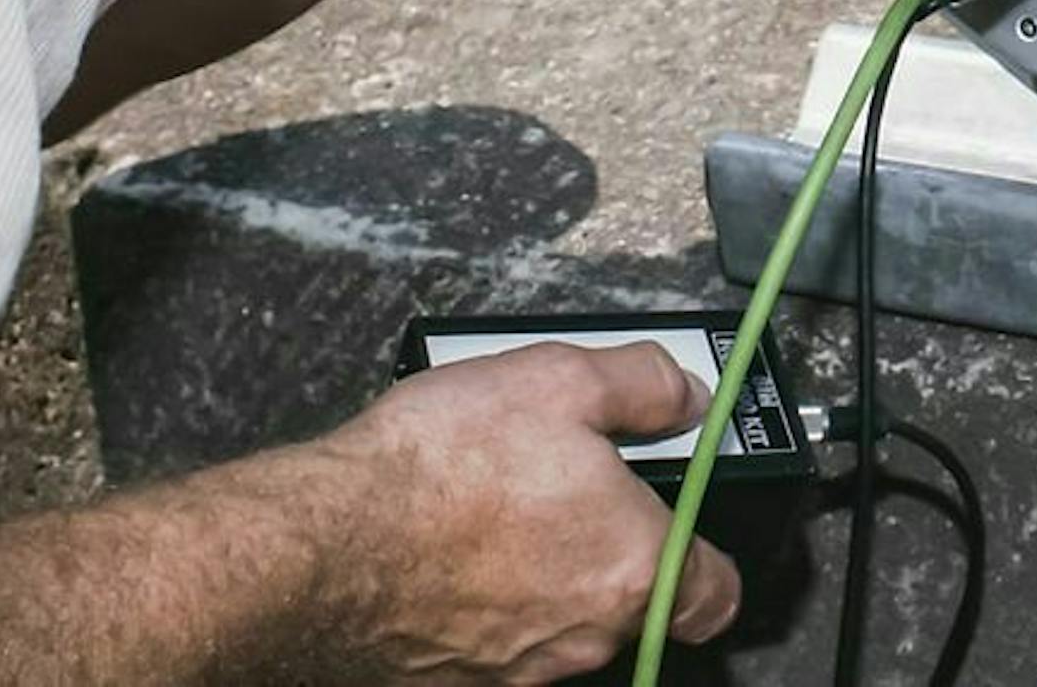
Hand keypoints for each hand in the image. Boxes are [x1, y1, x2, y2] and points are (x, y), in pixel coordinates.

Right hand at [321, 341, 741, 681]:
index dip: (706, 553)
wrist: (323, 544)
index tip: (684, 517)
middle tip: (563, 485)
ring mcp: (519, 670)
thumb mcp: (561, 379)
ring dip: (539, 574)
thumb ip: (642, 386)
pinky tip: (446, 551)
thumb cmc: (441, 470)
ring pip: (557, 621)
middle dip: (605, 546)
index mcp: (635, 569)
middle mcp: (585, 636)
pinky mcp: (456, 683)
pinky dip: (480, 603)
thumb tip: (680, 392)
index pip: (713, 594)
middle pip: (628, 600)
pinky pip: (490, 642)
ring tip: (492, 509)